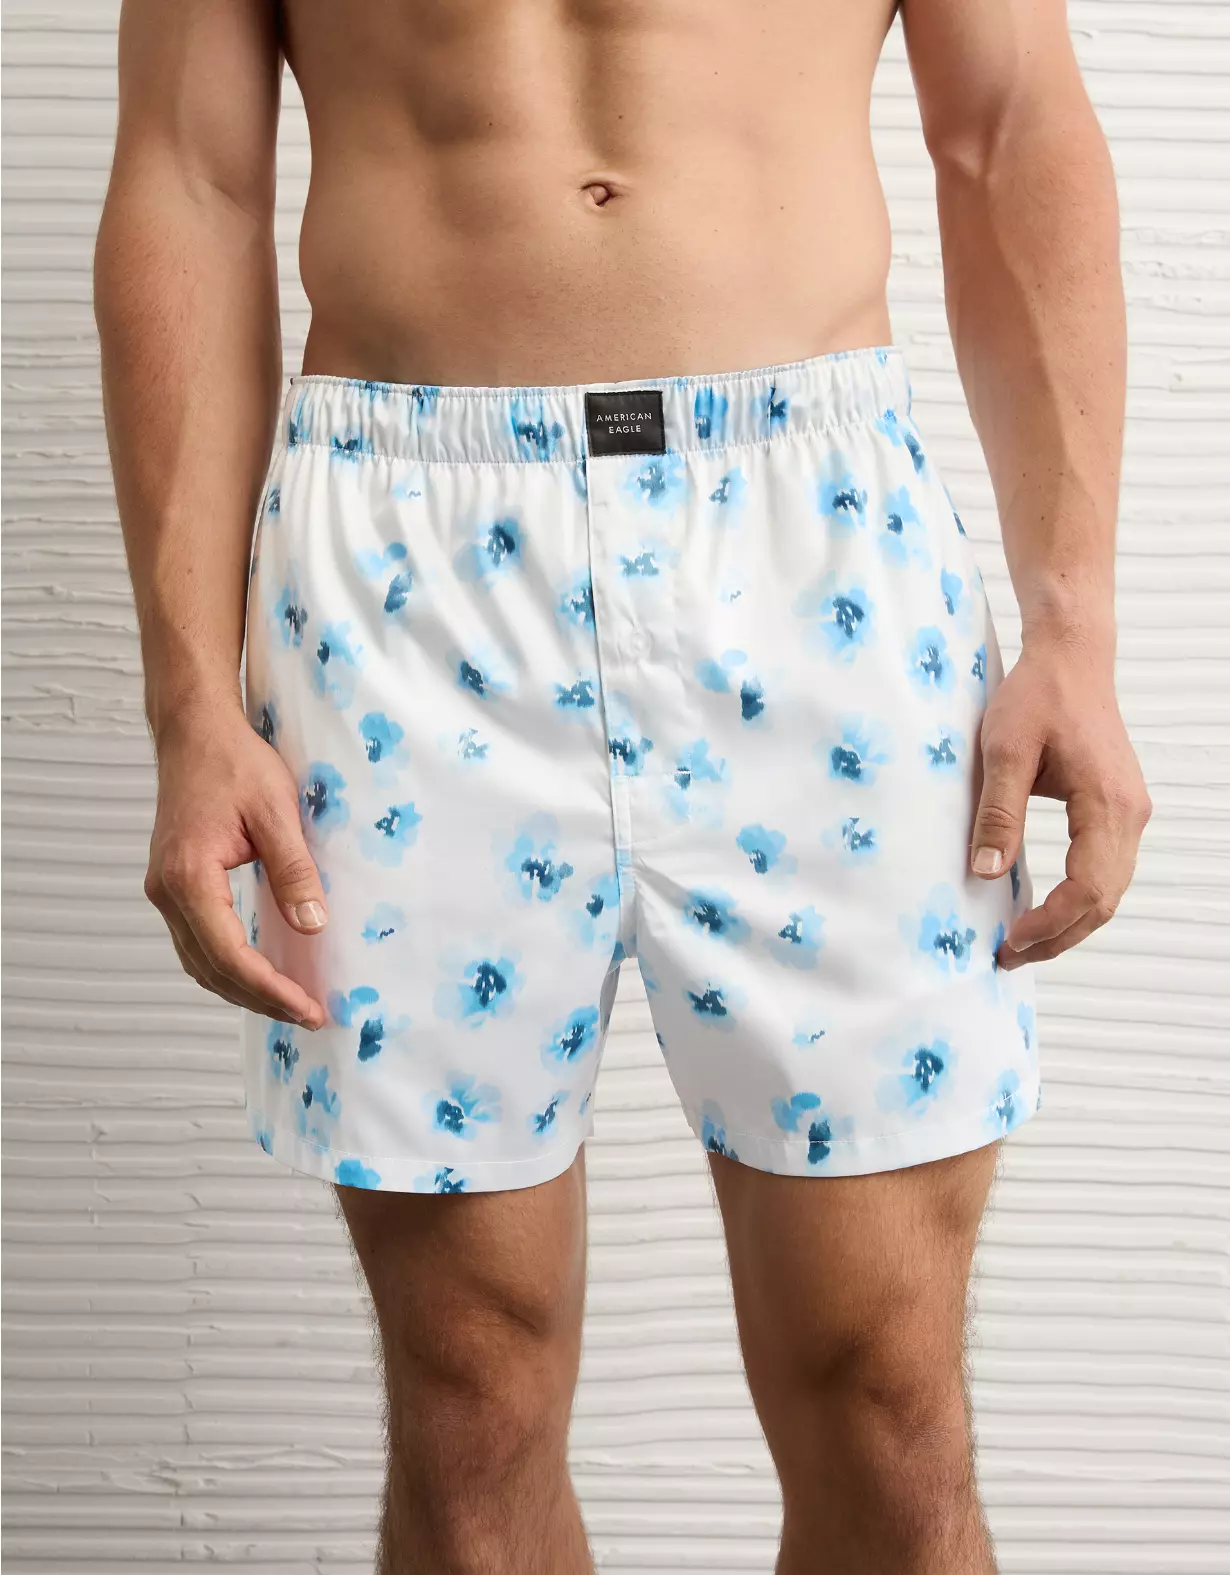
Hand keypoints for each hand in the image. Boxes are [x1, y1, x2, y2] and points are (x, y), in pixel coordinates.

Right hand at [145, 705, 328, 1025]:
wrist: (195, 731)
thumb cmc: (234, 762)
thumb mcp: (277, 812)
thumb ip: (294, 870)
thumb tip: (313, 926)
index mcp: (190, 875)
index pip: (230, 955)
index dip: (271, 990)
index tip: (308, 1008)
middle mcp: (166, 891)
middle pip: (211, 969)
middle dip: (260, 999)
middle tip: (307, 1015)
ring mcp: (163, 890)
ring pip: (199, 962)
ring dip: (242, 989)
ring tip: (289, 1003)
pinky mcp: (172, 885)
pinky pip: (196, 941)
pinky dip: (226, 966)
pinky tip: (259, 973)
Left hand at [971, 634, 1150, 969]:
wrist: (1070, 658)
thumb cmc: (1038, 695)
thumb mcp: (1004, 750)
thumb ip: (997, 813)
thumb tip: (985, 872)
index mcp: (1107, 803)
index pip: (1089, 888)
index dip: (1051, 924)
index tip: (1010, 940)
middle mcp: (1129, 814)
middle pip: (1105, 900)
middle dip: (1059, 937)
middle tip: (1009, 957)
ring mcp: (1128, 812)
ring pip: (1109, 890)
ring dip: (1069, 923)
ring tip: (1022, 943)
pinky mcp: (1117, 809)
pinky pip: (1105, 868)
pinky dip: (1078, 899)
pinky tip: (1043, 909)